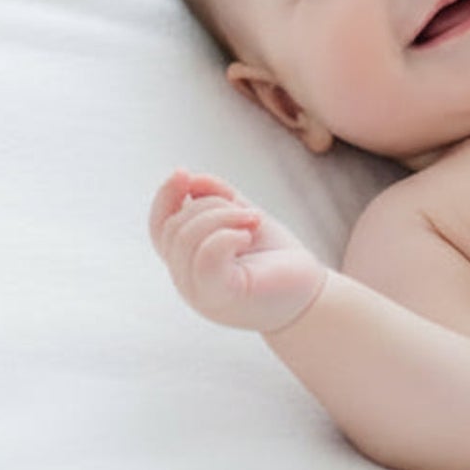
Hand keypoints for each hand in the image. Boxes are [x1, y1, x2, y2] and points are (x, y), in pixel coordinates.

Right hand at [148, 169, 327, 334]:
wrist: (309, 295)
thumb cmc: (275, 258)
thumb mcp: (243, 218)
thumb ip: (217, 198)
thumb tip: (190, 178)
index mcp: (187, 261)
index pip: (159, 227)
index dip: (165, 197)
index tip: (183, 172)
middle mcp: (186, 280)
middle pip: (174, 228)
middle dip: (210, 206)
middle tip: (250, 213)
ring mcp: (199, 292)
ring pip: (186, 240)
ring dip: (222, 217)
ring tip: (254, 221)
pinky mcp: (222, 297)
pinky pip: (206, 260)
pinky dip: (225, 237)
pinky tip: (246, 235)